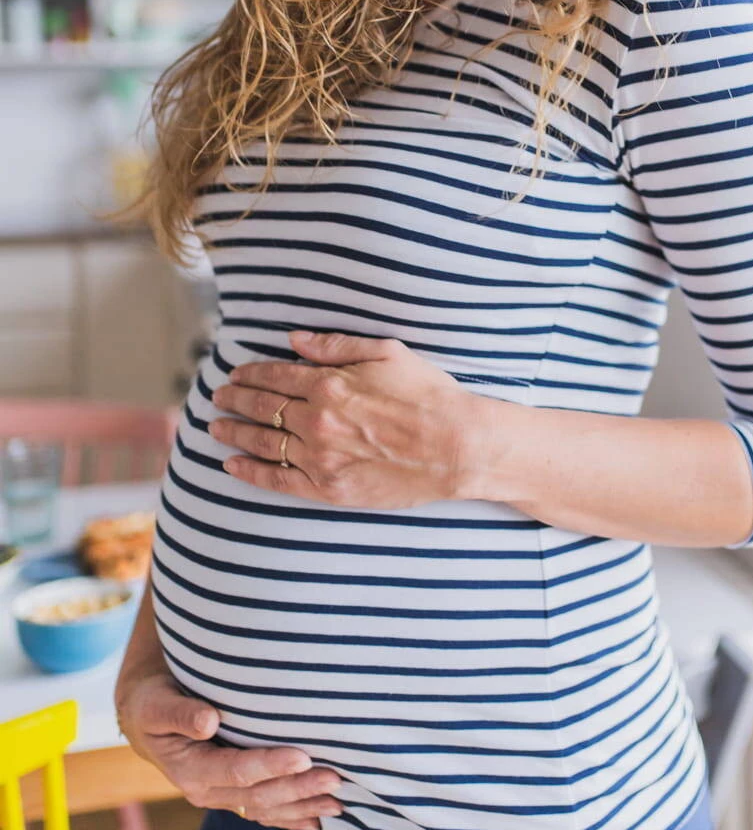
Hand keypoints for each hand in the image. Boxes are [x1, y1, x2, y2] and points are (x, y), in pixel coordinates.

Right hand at [115, 669, 343, 829]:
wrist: (146, 718)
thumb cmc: (154, 702)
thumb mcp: (157, 703)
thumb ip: (181, 713)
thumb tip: (208, 722)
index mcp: (190, 769)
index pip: (237, 771)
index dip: (270, 766)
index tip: (304, 756)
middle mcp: (207, 790)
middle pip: (259, 795)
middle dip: (298, 789)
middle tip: (335, 778)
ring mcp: (221, 795)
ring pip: (267, 808)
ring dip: (303, 806)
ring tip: (339, 801)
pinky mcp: (232, 793)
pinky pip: (265, 811)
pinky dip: (293, 816)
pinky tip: (319, 818)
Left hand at [208, 330, 476, 506]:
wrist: (457, 446)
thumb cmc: (428, 394)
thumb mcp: (386, 352)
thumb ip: (335, 346)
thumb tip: (294, 340)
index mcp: (329, 383)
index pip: (275, 376)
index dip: (250, 374)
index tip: (235, 373)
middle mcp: (317, 420)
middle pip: (262, 408)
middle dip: (234, 399)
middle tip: (219, 396)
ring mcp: (320, 457)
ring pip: (263, 443)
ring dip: (234, 432)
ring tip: (217, 426)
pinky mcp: (328, 489)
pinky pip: (277, 481)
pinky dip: (249, 472)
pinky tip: (232, 465)